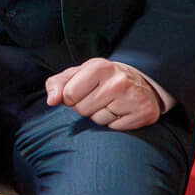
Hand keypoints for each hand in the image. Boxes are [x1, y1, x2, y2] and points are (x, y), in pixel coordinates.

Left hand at [46, 59, 162, 130]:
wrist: (139, 83)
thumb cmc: (100, 79)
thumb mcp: (77, 74)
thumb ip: (57, 85)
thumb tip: (51, 101)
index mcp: (99, 66)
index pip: (69, 95)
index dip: (71, 97)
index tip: (82, 91)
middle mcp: (118, 80)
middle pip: (82, 109)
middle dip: (86, 106)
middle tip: (99, 97)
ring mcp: (133, 97)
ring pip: (98, 120)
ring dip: (100, 115)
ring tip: (111, 103)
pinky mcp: (144, 113)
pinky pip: (115, 128)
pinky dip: (115, 123)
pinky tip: (123, 110)